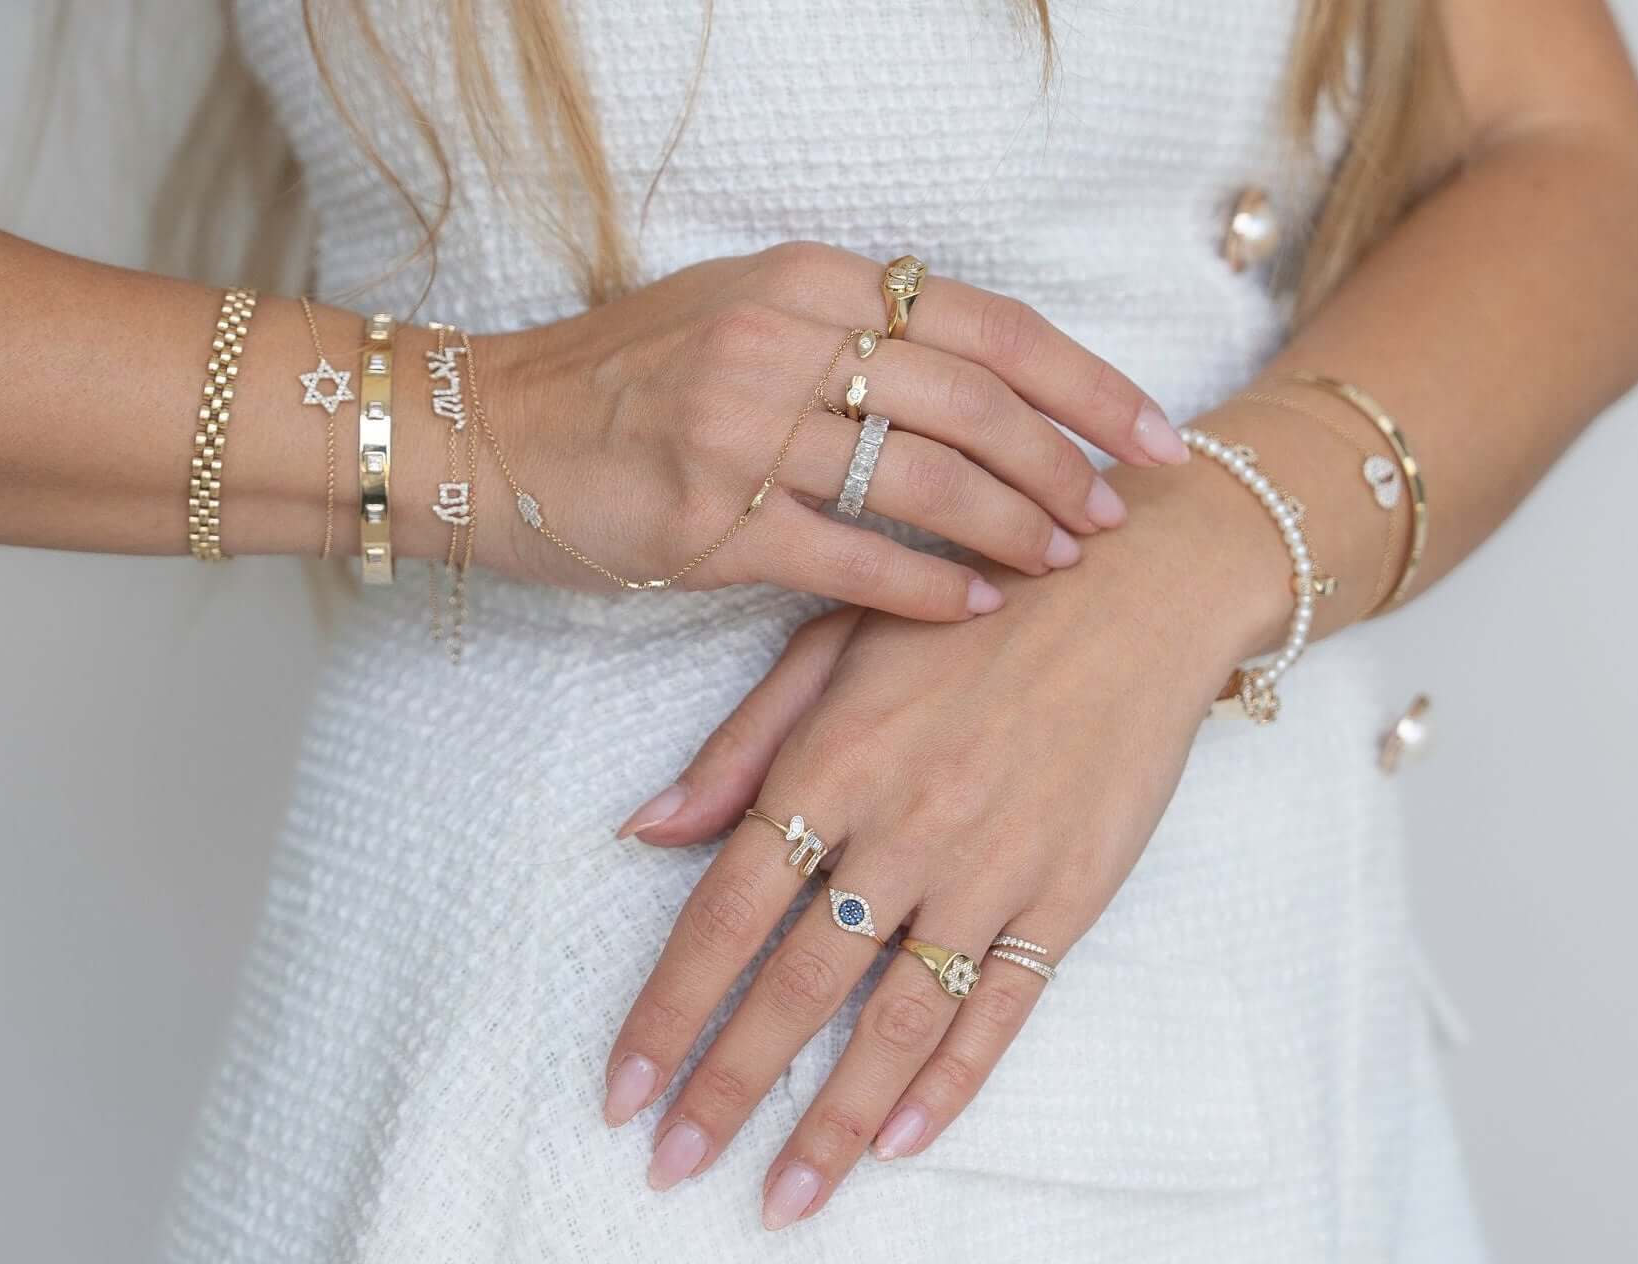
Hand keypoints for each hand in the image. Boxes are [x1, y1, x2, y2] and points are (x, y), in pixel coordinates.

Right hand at [469, 242, 1188, 618]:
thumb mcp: (739, 313)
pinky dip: (926, 588)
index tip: (1155, 435)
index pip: (987, 325)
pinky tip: (974, 608)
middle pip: (975, 403)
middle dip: (1068, 467)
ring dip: (1013, 528)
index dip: (1087, 384)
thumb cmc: (619, 381)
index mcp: (806, 279)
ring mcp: (742, 429)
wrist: (483, 433)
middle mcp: (783, 340)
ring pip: (925, 480)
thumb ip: (849, 330)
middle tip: (1119, 515)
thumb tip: (976, 377)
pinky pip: (849, 556)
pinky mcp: (706, 521)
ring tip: (1062, 563)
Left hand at [600, 469, 1290, 1226]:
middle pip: (799, 984)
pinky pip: (1004, 1008)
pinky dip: (954, 1083)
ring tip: (783, 1200)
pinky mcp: (1069, 893)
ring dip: (834, 1122)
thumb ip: (740, 745)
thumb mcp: (833, 642)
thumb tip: (644, 831)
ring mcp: (994, 867)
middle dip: (729, 1086)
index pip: (725, 912)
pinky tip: (902, 1143)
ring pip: (900, 1019)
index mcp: (833, 760)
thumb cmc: (967, 604)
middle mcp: (906, 827)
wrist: (1137, 585)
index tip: (622, 1092)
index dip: (669, 1009)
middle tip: (675, 1170)